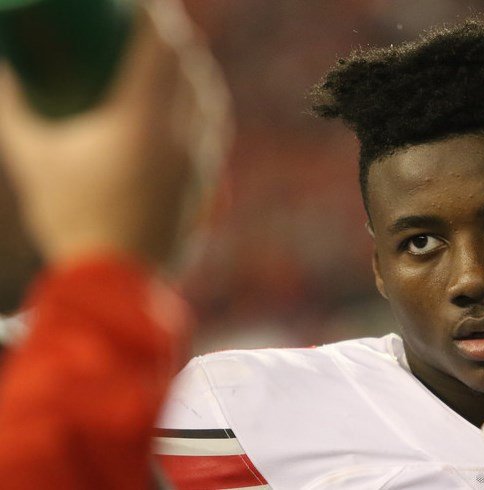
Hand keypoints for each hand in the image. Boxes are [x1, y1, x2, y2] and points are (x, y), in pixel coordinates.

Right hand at [0, 0, 230, 267]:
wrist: (117, 277)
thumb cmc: (71, 216)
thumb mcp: (35, 159)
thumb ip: (15, 108)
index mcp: (144, 119)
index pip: (160, 48)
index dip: (155, 16)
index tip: (142, 4)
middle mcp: (183, 133)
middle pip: (191, 67)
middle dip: (175, 39)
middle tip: (154, 25)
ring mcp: (200, 160)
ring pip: (210, 99)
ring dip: (195, 70)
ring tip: (177, 58)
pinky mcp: (206, 182)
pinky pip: (214, 129)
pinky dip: (204, 105)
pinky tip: (194, 107)